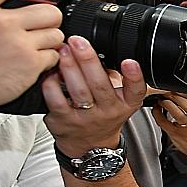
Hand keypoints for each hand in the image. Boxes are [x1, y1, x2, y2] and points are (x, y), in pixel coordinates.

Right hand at [0, 0, 65, 111]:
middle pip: (48, 11)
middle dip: (50, 18)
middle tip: (39, 24)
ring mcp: (16, 44)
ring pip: (56, 34)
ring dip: (49, 39)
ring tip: (33, 44)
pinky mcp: (29, 65)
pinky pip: (54, 55)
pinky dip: (48, 58)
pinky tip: (31, 60)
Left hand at [43, 37, 145, 156]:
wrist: (89, 145)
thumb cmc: (103, 115)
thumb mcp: (119, 99)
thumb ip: (113, 76)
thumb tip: (96, 49)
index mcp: (126, 103)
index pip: (136, 91)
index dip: (134, 76)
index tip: (129, 61)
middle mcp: (108, 112)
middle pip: (100, 85)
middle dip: (89, 60)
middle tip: (78, 41)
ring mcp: (86, 118)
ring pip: (78, 91)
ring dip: (69, 68)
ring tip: (63, 51)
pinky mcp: (64, 121)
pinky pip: (56, 100)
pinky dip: (51, 84)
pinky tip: (50, 72)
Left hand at [151, 93, 186, 156]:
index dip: (185, 91)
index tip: (178, 88)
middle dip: (175, 95)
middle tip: (168, 92)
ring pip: (176, 113)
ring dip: (167, 103)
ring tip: (163, 99)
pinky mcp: (177, 136)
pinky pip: (164, 122)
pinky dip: (157, 113)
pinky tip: (157, 109)